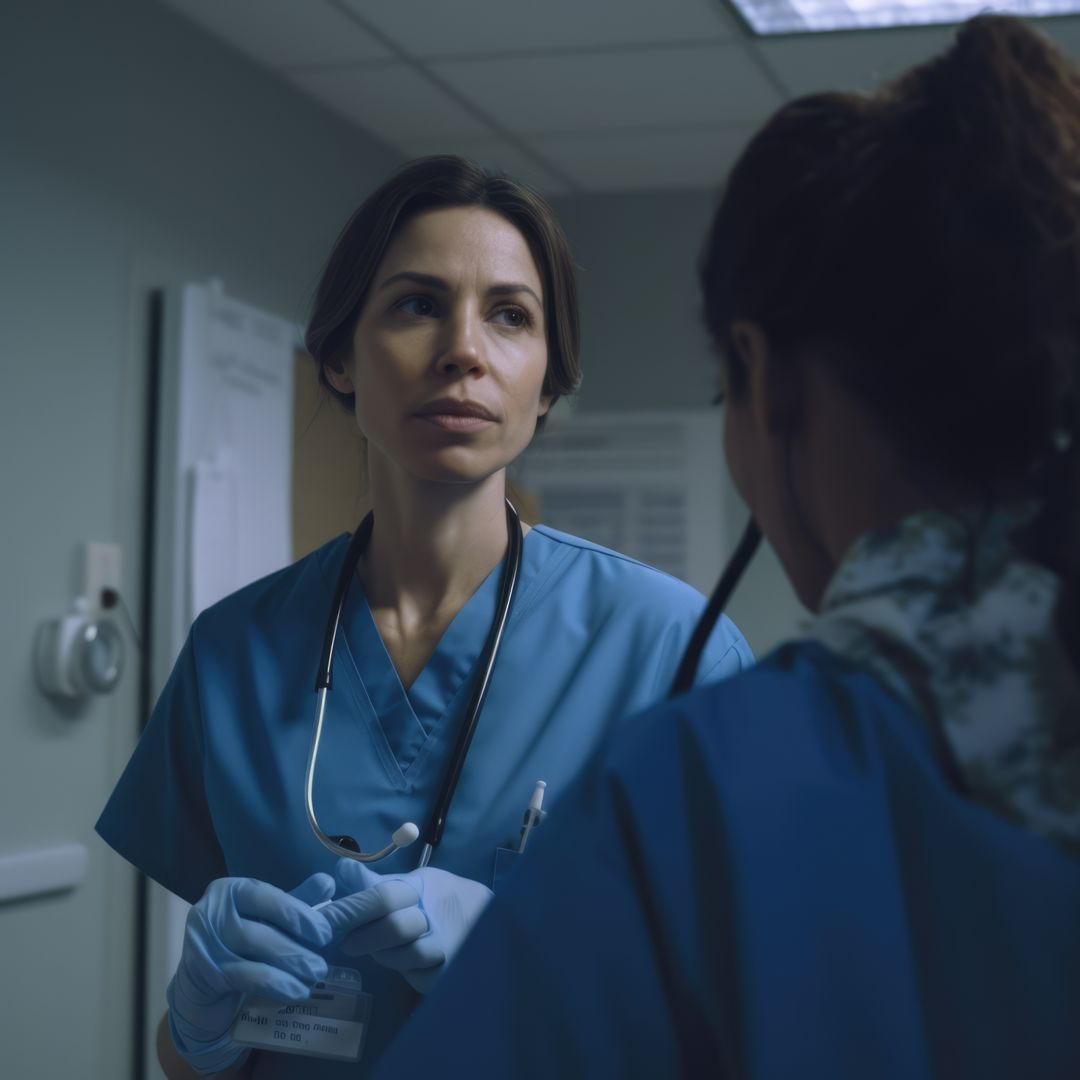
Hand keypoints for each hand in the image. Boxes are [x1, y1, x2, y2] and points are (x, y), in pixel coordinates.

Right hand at [166, 873, 333, 1075]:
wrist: (201, 992)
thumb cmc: (241, 948)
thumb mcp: (268, 921)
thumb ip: (296, 901)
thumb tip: (328, 882)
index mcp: (230, 891)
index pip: (264, 894)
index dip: (296, 912)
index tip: (324, 933)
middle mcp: (211, 912)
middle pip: (258, 927)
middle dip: (295, 947)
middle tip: (322, 965)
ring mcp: (202, 944)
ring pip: (251, 952)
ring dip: (288, 966)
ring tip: (313, 978)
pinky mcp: (202, 974)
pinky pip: (243, 977)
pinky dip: (273, 984)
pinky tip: (294, 992)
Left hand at [322, 859, 492, 993]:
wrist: (486, 921)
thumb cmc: (439, 899)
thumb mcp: (411, 883)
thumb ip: (375, 883)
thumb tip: (341, 869)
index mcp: (421, 886)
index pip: (382, 895)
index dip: (351, 908)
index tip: (324, 918)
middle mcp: (436, 914)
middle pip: (391, 927)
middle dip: (361, 936)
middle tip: (346, 941)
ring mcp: (445, 945)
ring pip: (400, 955)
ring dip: (381, 953)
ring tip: (377, 947)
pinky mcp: (448, 971)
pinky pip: (414, 974)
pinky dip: (402, 967)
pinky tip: (403, 958)